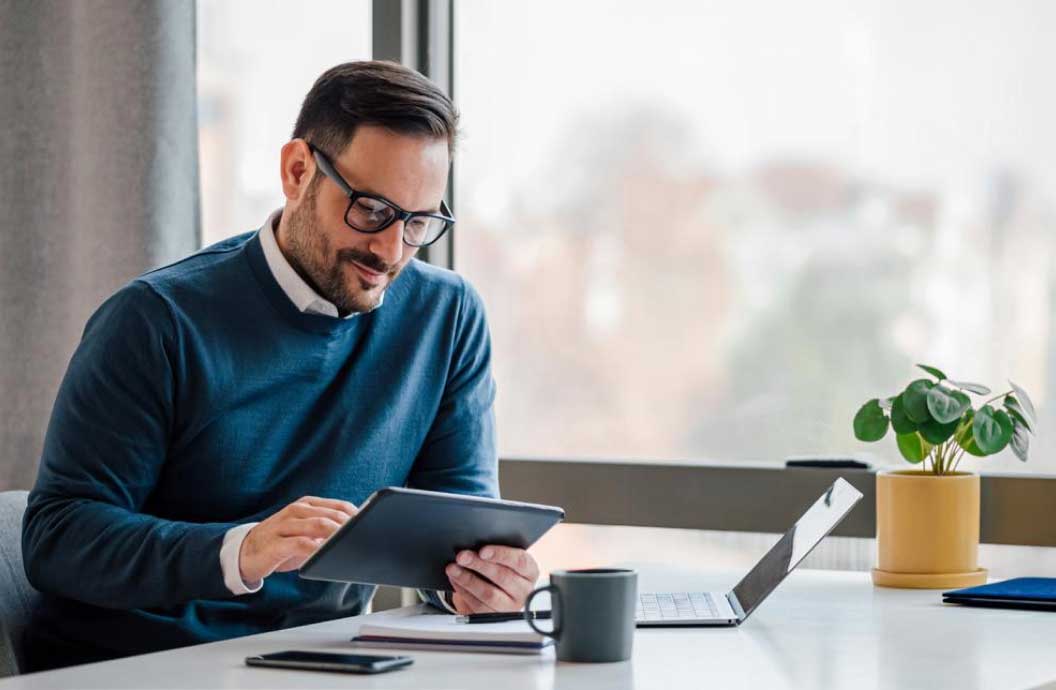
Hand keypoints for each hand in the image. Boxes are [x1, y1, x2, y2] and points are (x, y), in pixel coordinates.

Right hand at [239, 496, 356, 584]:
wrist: (246, 553)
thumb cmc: (282, 543)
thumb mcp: (305, 533)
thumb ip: (326, 531)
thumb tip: (355, 536)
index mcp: (307, 504)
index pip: (339, 506)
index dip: (356, 516)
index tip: (371, 526)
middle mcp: (296, 511)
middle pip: (331, 515)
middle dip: (349, 526)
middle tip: (364, 537)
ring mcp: (284, 525)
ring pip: (317, 525)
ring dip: (336, 535)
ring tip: (350, 544)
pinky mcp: (275, 543)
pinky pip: (299, 544)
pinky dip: (315, 548)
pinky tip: (325, 554)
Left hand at [444, 545, 539, 612]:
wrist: (499, 593)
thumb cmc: (501, 569)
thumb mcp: (505, 559)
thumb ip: (496, 552)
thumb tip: (475, 544)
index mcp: (529, 571)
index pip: (519, 561)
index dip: (501, 555)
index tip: (483, 550)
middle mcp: (523, 590)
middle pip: (502, 577)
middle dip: (479, 565)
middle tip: (462, 556)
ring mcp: (510, 606)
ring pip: (488, 594)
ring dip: (467, 579)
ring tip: (453, 568)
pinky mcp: (494, 617)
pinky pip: (477, 605)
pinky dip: (463, 591)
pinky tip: (456, 580)